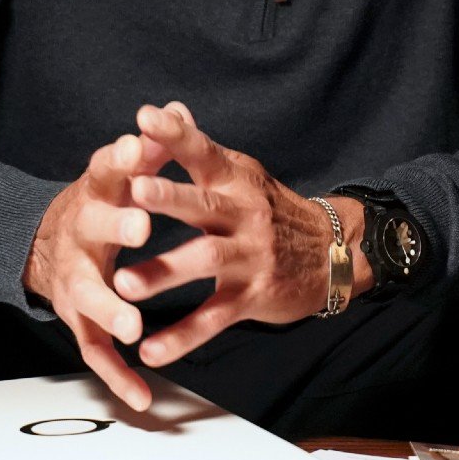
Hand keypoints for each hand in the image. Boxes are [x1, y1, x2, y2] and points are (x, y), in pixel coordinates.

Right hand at [23, 130, 173, 412]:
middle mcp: (80, 234)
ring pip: (88, 296)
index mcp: (95, 193)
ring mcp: (75, 279)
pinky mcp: (79, 318)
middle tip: (141, 227)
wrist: (41, 243)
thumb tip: (176, 110)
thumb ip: (148, 148)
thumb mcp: (118, 173)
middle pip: (94, 228)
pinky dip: (117, 375)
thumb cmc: (100, 204)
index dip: (122, 159)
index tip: (139, 147)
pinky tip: (141, 397)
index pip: (105, 170)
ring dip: (110, 309)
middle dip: (117, 226)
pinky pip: (96, 350)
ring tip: (133, 325)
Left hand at [113, 101, 371, 366]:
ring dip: (164, 274)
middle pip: (204, 205)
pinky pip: (213, 318)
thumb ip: (201, 150)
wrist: (334, 254)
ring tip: (124, 286)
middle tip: (134, 191)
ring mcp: (250, 257)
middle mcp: (244, 215)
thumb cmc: (272, 211)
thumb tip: (169, 108)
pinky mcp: (253, 297)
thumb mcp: (243, 175)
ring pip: (205, 263)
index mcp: (237, 181)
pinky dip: (182, 337)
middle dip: (169, 198)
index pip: (204, 152)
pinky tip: (149, 351)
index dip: (176, 135)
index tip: (145, 116)